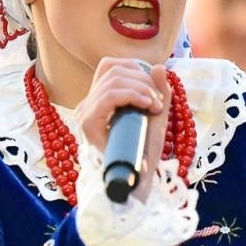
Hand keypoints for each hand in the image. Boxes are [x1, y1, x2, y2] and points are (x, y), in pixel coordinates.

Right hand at [75, 57, 171, 201]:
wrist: (138, 179)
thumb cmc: (145, 150)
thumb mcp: (157, 115)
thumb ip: (160, 91)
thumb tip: (158, 66)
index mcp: (99, 100)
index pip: (109, 67)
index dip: (134, 68)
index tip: (153, 89)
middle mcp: (87, 104)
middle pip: (112, 70)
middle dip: (142, 80)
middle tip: (158, 102)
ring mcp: (85, 113)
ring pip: (112, 80)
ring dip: (141, 88)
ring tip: (154, 106)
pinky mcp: (88, 123)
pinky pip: (108, 96)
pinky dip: (132, 95)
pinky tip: (146, 105)